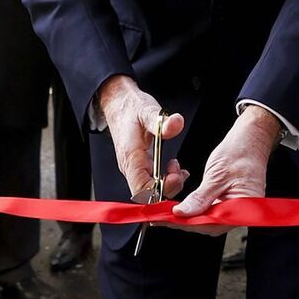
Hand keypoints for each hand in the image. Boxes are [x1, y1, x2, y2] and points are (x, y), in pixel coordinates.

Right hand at [95, 76, 191, 203]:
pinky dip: (165, 180)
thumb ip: (162, 121)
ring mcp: (134, 168)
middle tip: (180, 172)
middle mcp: (130, 167)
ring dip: (168, 184)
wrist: (118, 103)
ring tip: (178, 169)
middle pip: (147, 194)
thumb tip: (176, 124)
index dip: (160, 190)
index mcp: (131, 157)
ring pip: (150, 190)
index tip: (175, 176)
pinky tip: (175, 170)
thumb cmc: (131, 109)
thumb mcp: (148, 110)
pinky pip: (151, 182)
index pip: (142, 189)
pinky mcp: (139, 165)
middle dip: (168, 188)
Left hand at [170, 104, 280, 233]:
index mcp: (244, 207)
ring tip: (169, 211)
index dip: (188, 223)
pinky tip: (184, 207)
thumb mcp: (216, 175)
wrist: (252, 137)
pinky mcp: (229, 202)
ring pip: (208, 219)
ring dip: (190, 216)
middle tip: (163, 216)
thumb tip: (182, 213)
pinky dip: (197, 208)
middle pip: (209, 224)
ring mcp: (236, 207)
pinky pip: (212, 211)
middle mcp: (241, 212)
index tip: (168, 219)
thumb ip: (200, 198)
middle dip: (186, 221)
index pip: (211, 224)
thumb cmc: (241, 152)